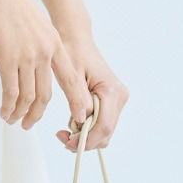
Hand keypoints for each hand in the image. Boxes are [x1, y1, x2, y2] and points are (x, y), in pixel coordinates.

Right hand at [0, 0, 91, 133]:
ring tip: (12, 119)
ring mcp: (26, 56)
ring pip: (27, 97)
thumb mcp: (36, 22)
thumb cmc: (12, 0)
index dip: (75, 101)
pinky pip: (10, 92)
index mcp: (54, 43)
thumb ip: (40, 43)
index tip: (78, 117)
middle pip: (46, 95)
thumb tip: (35, 62)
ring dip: (20, 113)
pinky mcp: (6, 58)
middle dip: (37, 114)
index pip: (70, 80)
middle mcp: (44, 52)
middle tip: (29, 123)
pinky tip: (3, 110)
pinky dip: (7, 106)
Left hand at [53, 27, 128, 152]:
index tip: (67, 143)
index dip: (86, 140)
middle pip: (105, 132)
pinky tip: (73, 120)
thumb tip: (81, 123)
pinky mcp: (112, 102)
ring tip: (64, 129)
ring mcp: (118, 100)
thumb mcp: (71, 75)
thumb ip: (78, 99)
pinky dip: (87, 127)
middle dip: (84, 140)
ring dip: (85, 135)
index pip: (103, 126)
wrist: (77, 39)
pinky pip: (101, 123)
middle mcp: (120, 96)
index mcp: (112, 90)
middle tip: (62, 137)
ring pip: (104, 131)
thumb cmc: (73, 51)